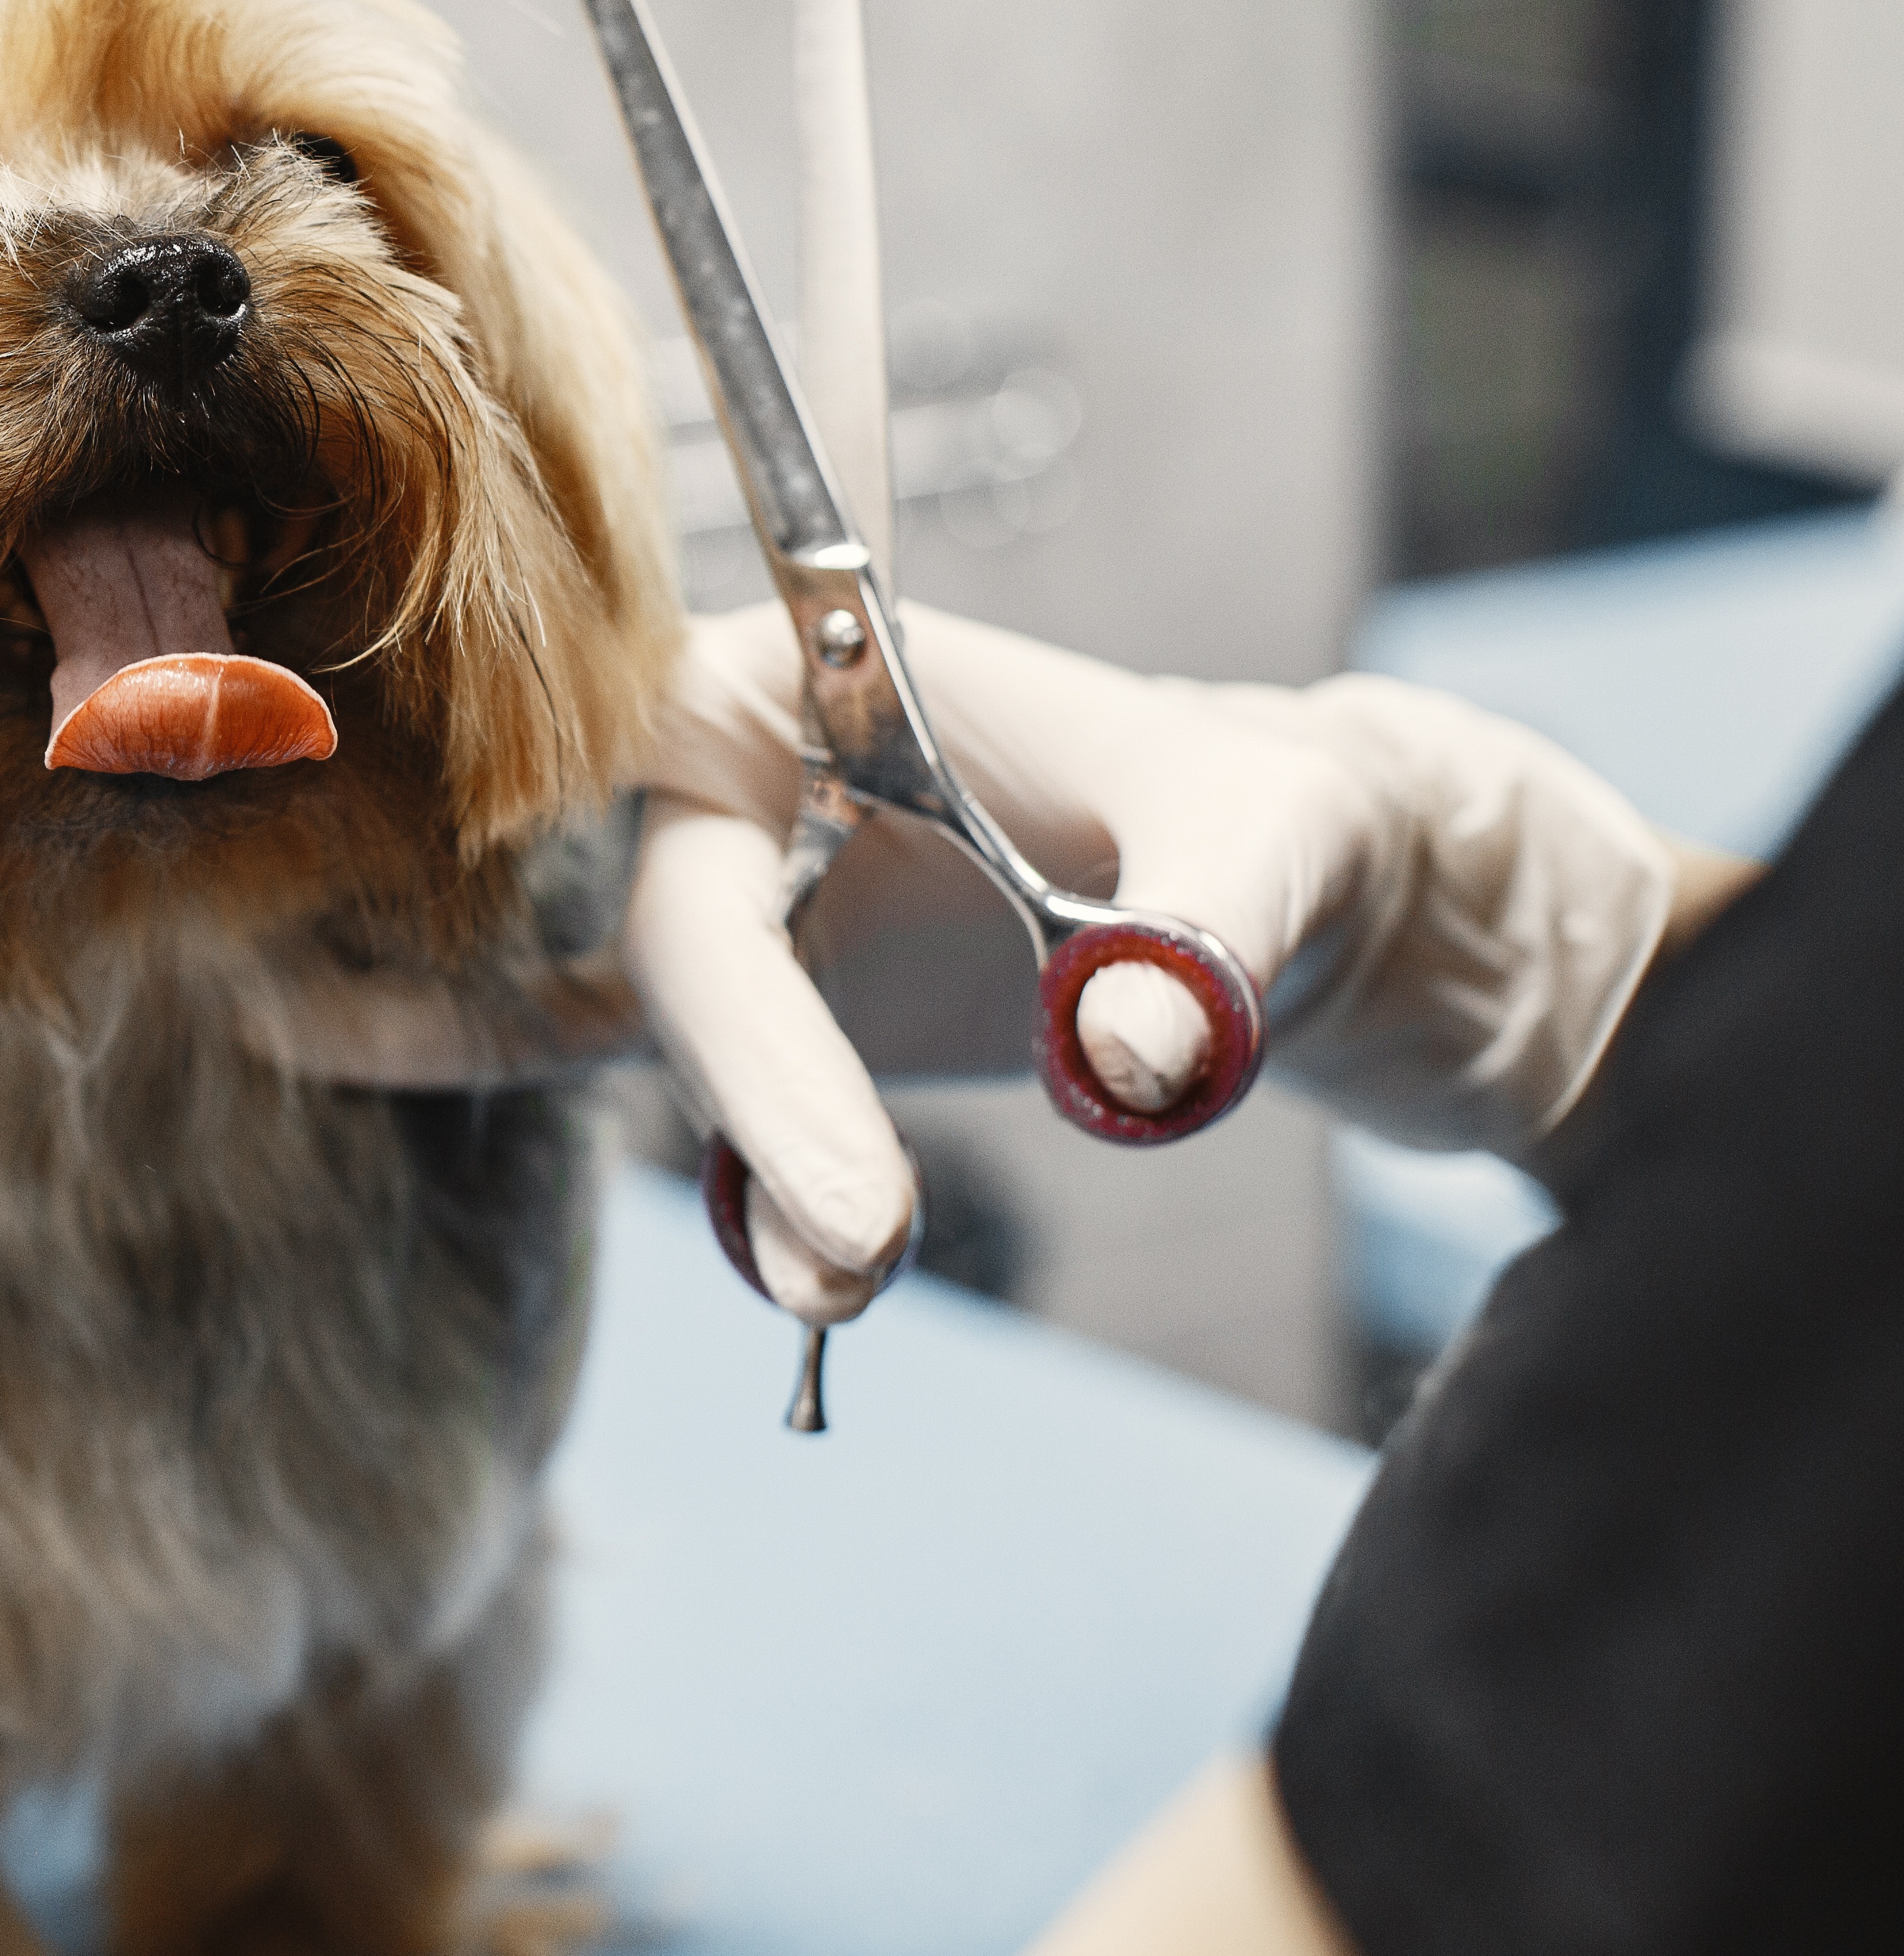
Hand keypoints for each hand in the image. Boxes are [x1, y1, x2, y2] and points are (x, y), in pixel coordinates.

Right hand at [627, 602, 1678, 1321]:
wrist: (1273, 895)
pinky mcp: (778, 1022)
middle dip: (759, 1101)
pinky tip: (818, 1278)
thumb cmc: (1253, 807)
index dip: (731, 977)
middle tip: (868, 1239)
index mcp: (792, 673)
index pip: (699, 818)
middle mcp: (733, 788)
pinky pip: (734, 1111)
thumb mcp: (1261, 829)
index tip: (824, 1141)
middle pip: (683, 953)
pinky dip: (758, 1198)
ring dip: (766, 1177)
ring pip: (698, 1053)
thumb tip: (1127, 1061)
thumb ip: (1199, 927)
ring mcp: (748, 912)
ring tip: (854, 1282)